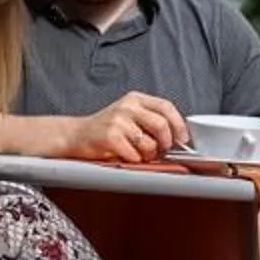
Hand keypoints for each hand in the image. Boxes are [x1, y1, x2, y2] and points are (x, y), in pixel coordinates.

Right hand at [71, 92, 190, 164]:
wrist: (76, 135)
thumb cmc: (106, 129)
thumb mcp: (129, 116)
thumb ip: (150, 119)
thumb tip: (177, 136)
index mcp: (135, 99)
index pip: (166, 107)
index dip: (179, 124)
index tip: (183, 139)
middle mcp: (127, 106)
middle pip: (161, 125)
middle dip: (166, 143)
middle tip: (162, 150)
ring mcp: (118, 121)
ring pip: (149, 143)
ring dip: (149, 155)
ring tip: (140, 154)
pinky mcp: (110, 137)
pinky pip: (135, 155)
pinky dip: (135, 160)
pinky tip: (127, 156)